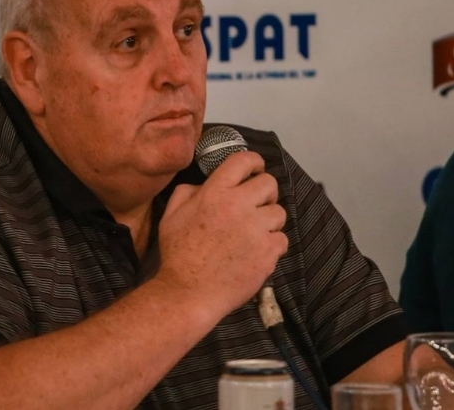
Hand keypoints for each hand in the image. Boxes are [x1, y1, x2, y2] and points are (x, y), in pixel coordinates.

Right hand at [154, 151, 287, 318]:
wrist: (188, 292)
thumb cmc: (178, 255)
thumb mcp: (171, 215)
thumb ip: (188, 192)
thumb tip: (206, 184)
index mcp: (215, 193)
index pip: (244, 160)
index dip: (254, 161)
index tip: (255, 169)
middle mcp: (238, 206)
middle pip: (269, 184)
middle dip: (264, 192)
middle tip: (255, 205)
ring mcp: (256, 230)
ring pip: (279, 212)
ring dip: (269, 220)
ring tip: (254, 232)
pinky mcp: (268, 252)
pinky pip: (282, 239)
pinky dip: (273, 244)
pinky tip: (257, 251)